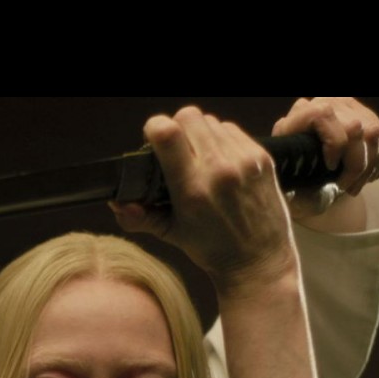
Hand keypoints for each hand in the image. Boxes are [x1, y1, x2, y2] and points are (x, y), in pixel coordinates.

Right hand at [112, 106, 296, 299]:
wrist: (259, 261)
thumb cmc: (214, 249)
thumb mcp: (172, 234)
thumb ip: (139, 218)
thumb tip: (116, 202)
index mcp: (192, 189)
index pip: (168, 132)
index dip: (155, 128)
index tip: (153, 139)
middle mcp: (219, 170)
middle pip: (188, 116)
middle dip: (177, 129)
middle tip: (177, 151)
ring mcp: (243, 161)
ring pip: (211, 121)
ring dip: (200, 134)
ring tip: (200, 158)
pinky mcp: (262, 157)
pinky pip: (232, 130)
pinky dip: (222, 140)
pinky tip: (221, 161)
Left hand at [273, 97, 378, 221]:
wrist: (305, 158)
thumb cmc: (291, 166)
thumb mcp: (284, 166)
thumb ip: (289, 167)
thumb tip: (297, 185)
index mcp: (307, 111)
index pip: (324, 116)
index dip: (332, 144)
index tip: (330, 168)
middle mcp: (332, 102)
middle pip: (356, 130)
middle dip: (355, 166)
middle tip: (345, 188)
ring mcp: (354, 108)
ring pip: (374, 135)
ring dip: (368, 168)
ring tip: (354, 187)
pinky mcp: (370, 118)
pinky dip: (378, 162)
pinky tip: (366, 177)